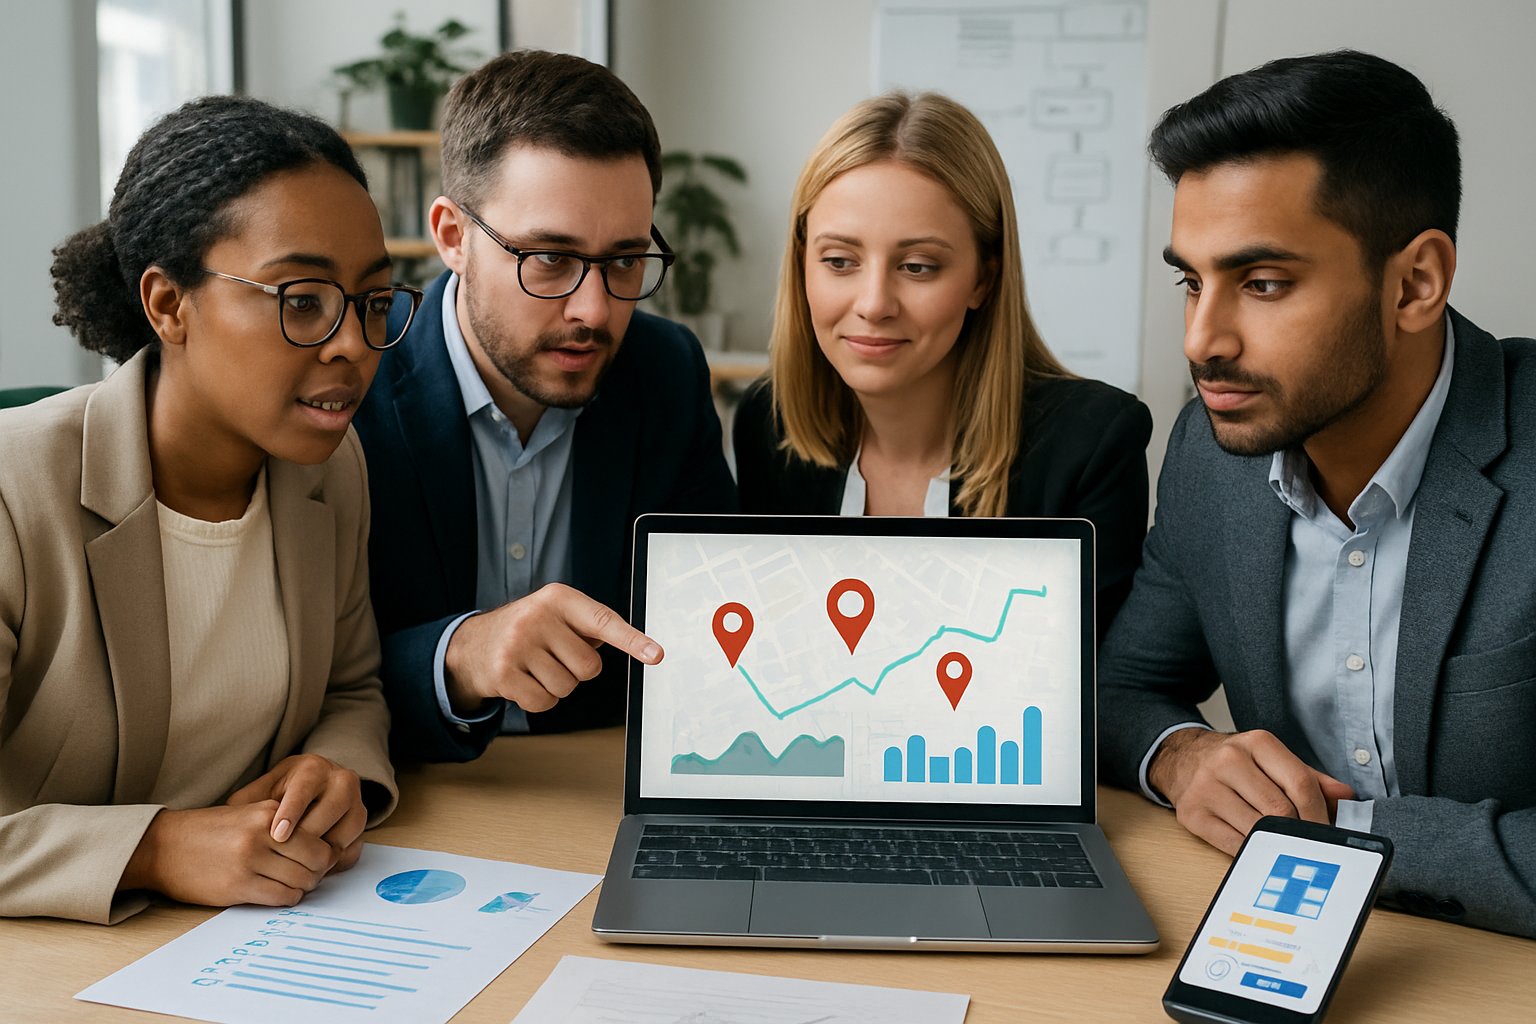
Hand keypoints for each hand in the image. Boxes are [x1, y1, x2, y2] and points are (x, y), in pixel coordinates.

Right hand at [117, 802, 335, 906]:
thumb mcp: (248, 814)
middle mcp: (261, 835)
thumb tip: (322, 846)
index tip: (320, 860)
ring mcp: (249, 862)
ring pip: (301, 881)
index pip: (318, 838)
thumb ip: (282, 825)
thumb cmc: (209, 831)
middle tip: (311, 875)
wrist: (162, 846)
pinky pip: (279, 897)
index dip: (325, 853)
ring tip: (293, 884)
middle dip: (318, 872)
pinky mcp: (237, 886)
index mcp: (267, 813)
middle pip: (316, 861)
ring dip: (302, 887)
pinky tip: (277, 893)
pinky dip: (286, 898)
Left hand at [228, 754, 365, 864]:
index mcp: (313, 768)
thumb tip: (231, 818)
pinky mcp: (362, 823)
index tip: (278, 835)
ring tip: (299, 865)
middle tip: (286, 857)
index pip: (304, 790)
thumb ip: (248, 802)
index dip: (291, 813)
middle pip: (330, 810)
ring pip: (346, 830)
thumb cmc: (283, 793)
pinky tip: (314, 869)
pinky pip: (353, 846)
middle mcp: (341, 780)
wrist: (316, 787)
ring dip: (323, 851)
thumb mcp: (263, 790)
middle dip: (308, 836)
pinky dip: (335, 861)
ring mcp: (357, 801)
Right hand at [443, 582, 662, 715]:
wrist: (473, 644)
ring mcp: (517, 645)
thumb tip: (638, 646)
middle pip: (589, 666)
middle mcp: (537, 617)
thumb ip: (589, 626)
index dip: (632, 640)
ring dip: (556, 685)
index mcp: (557, 598)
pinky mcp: (503, 673)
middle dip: (576, 669)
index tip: (655, 655)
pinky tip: (523, 681)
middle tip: (552, 656)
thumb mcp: (555, 614)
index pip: (602, 621)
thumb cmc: (527, 630)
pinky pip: (544, 702)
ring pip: (568, 687)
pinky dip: (539, 699)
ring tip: (535, 667)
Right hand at [1148, 728, 1355, 854]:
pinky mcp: (1192, 813)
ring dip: (1277, 844)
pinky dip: (1252, 851)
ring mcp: (1206, 787)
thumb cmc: (1236, 764)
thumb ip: (1309, 777)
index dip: (1320, 814)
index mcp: (1256, 743)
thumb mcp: (1272, 759)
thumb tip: (1346, 798)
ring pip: (1257, 828)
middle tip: (1312, 846)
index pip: (1300, 783)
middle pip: (1280, 809)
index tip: (1328, 832)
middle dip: (1301, 833)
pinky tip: (1261, 850)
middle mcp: (1228, 760)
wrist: (1183, 759)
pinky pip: (1232, 843)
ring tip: (1288, 849)